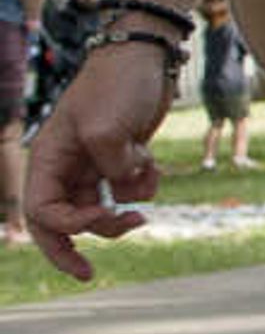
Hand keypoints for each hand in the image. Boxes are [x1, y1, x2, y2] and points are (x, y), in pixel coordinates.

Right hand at [24, 41, 170, 279]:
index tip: (101, 218)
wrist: (148, 60)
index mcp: (49, 159)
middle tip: (88, 274)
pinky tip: (151, 161)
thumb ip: (111, 164)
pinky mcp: (122, 162)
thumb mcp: (108, 123)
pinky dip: (145, 186)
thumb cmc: (118, 84)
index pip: (43, 211)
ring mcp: (95, 166)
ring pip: (102, 210)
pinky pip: (130, 191)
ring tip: (143, 199)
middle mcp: (68, 167)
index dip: (67, 226)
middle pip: (62, 222)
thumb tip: (122, 190)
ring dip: (124, 211)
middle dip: (76, 247)